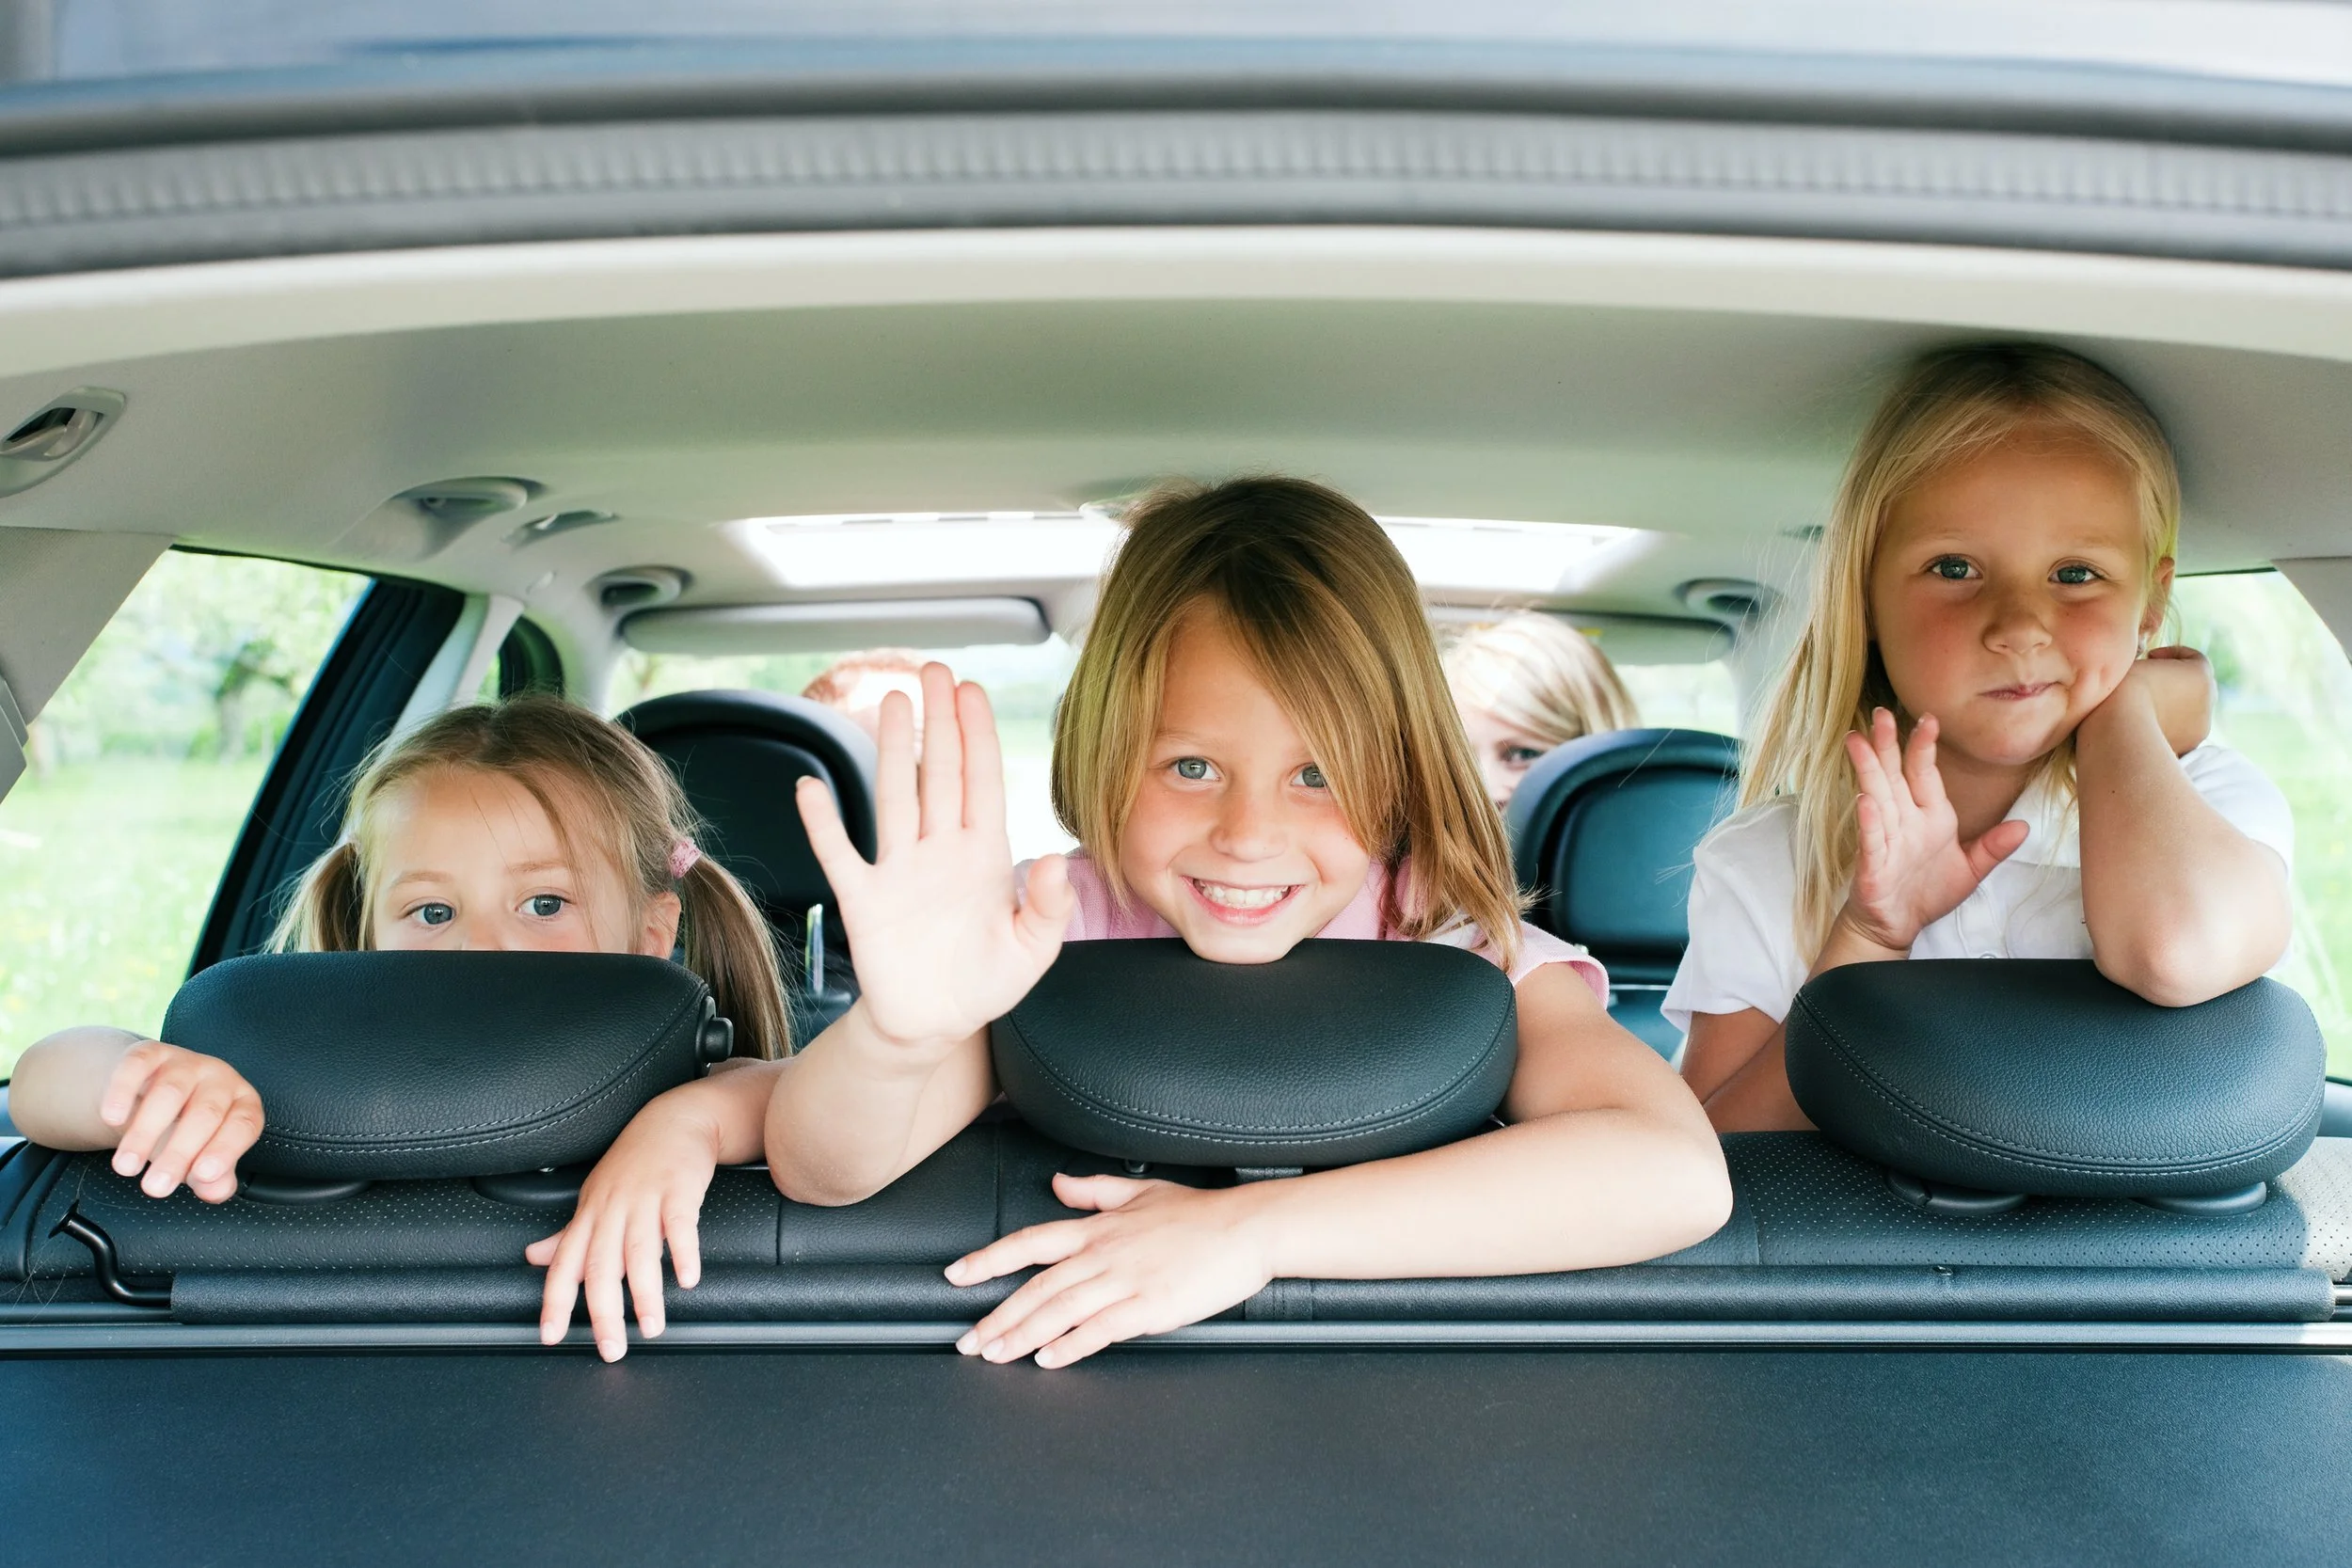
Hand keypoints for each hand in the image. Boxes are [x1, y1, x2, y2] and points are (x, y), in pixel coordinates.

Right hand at [100, 1042, 262, 1203]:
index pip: (243, 1125)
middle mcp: (220, 1078)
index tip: (201, 1177)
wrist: (148, 1091)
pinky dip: (122, 1091)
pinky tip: (112, 1119)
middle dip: (178, 1153)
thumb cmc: (183, 1129)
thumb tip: (215, 1191)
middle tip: (154, 1187)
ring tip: (127, 1167)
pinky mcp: (150, 1052)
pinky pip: (137, 1066)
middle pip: (205, 1113)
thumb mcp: (201, 1154)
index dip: (224, 1151)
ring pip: (169, 1093)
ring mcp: (186, 1062)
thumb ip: (212, 1176)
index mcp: (242, 1103)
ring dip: (144, 1133)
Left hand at [525, 1089, 721, 1360]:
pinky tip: (687, 1279)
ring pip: (639, 1251)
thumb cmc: (634, 1162)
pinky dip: (683, 1253)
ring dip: (644, 1293)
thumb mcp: (595, 1197)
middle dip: (603, 1312)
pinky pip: (681, 1225)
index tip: (550, 1336)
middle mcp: (612, 1209)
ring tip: (652, 1327)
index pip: (564, 1264)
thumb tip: (534, 1258)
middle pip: (601, 1266)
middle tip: (612, 1348)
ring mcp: (645, 1198)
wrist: (675, 1119)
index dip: (554, 1301)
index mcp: (590, 1215)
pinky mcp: (679, 1189)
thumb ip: (567, 1234)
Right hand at [797, 664, 1073, 1061]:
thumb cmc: (984, 984)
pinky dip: (823, 823)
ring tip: (892, 702)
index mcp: (984, 857)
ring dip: (892, 749)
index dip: (978, 735)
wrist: (933, 1026)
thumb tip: (1052, 860)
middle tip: (935, 670)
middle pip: (939, 772)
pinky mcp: (863, 900)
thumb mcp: (1032, 952)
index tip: (973, 691)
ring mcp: (899, 870)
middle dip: (939, 721)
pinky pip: (839, 854)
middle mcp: (940, 851)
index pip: (982, 782)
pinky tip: (810, 789)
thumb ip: (1047, 908)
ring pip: (896, 795)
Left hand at [945, 1174, 1274, 1367]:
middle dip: (996, 1315)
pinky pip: (1100, 1329)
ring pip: (1060, 1310)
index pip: (1030, 1242)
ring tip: (995, 1355)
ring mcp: (1126, 1280)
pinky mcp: (1150, 1306)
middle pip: (1036, 1286)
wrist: (1247, 1229)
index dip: (990, 1259)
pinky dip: (1070, 1346)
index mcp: (1099, 1228)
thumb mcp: (1141, 1191)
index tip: (958, 1275)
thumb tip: (1058, 1183)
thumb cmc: (1200, 1214)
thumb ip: (1094, 1190)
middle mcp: (1104, 1253)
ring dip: (1022, 1335)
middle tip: (968, 1340)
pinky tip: (1049, 1360)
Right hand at [1841, 708, 2028, 951]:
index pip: (1924, 774)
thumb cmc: (1927, 893)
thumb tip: (2024, 827)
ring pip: (1876, 796)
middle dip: (1888, 745)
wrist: (1896, 926)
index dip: (1924, 747)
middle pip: (1894, 775)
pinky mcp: (1873, 864)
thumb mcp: (1970, 870)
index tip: (1929, 719)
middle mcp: (1905, 821)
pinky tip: (1866, 801)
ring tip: (1859, 742)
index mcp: (1930, 817)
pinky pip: (1872, 839)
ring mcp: (1886, 839)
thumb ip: (1992, 847)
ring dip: (1869, 770)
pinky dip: (1870, 821)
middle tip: (1881, 714)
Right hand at [2104, 646, 2213, 757]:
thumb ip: (2149, 663)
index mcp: (2200, 672)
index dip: (2170, 654)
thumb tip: (2146, 672)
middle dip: (2176, 681)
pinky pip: (2183, 731)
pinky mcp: (2189, 744)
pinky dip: (2170, 726)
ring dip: (2174, 705)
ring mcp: (2202, 724)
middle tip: (2150, 682)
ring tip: (2145, 706)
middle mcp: (2209, 698)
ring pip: (2191, 709)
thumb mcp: (2134, 662)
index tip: (2149, 657)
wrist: (2119, 727)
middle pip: (2197, 685)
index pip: (2193, 658)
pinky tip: (2146, 725)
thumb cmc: (2122, 690)